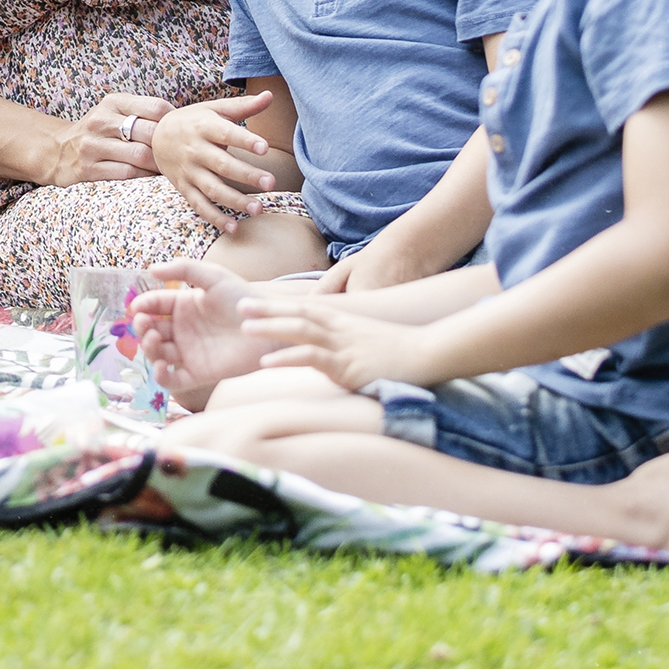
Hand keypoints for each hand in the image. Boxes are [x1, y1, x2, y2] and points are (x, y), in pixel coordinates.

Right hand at [49, 92, 171, 187]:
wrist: (57, 150)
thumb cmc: (98, 131)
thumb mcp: (114, 111)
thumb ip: (143, 112)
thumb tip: (182, 121)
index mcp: (113, 102)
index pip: (155, 107)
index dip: (174, 121)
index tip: (179, 132)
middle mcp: (101, 121)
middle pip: (150, 133)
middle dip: (168, 146)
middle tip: (178, 155)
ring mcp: (93, 146)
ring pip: (141, 155)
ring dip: (159, 165)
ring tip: (166, 168)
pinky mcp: (88, 169)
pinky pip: (127, 174)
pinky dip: (144, 177)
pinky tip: (149, 177)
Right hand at [128, 258, 269, 409]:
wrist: (269, 327)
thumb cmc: (243, 299)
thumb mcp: (213, 276)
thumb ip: (183, 268)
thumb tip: (150, 269)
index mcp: (183, 306)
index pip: (154, 305)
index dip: (142, 306)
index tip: (137, 307)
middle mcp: (182, 330)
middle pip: (151, 331)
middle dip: (142, 328)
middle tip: (144, 325)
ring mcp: (189, 352)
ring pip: (157, 355)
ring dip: (149, 349)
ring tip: (154, 340)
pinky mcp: (199, 373)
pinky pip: (174, 380)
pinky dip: (162, 377)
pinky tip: (161, 367)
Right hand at [152, 90, 283, 227]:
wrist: (155, 136)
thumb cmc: (194, 121)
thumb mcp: (214, 109)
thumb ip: (243, 106)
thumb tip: (269, 95)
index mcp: (204, 127)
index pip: (226, 133)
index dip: (244, 140)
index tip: (265, 147)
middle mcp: (195, 150)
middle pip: (222, 164)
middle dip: (246, 174)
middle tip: (270, 182)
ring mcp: (188, 172)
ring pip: (212, 189)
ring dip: (235, 200)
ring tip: (259, 209)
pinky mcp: (184, 188)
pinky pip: (199, 206)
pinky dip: (215, 217)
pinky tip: (234, 227)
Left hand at [240, 290, 441, 392]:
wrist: (429, 354)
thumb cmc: (401, 352)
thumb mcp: (368, 343)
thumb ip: (346, 344)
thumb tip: (329, 355)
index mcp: (344, 322)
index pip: (305, 308)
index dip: (279, 305)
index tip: (255, 303)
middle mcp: (340, 329)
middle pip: (297, 314)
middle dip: (268, 311)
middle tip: (239, 307)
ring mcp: (343, 346)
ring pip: (300, 331)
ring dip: (271, 329)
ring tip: (245, 330)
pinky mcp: (347, 365)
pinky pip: (312, 358)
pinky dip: (287, 358)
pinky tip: (266, 363)